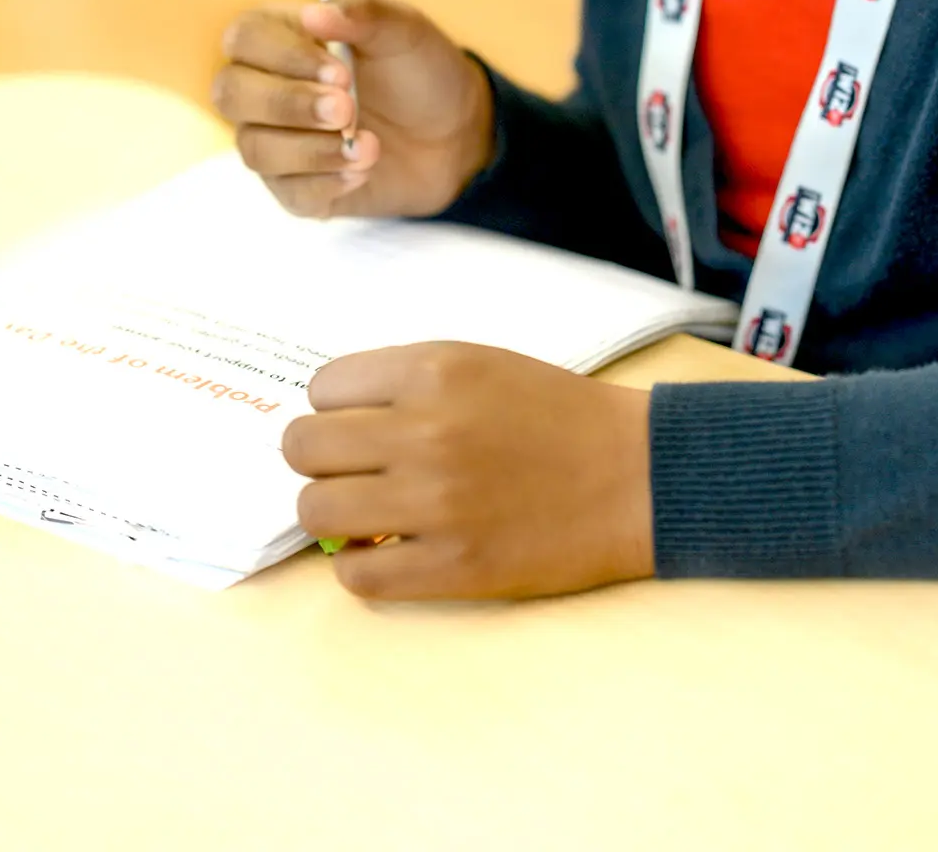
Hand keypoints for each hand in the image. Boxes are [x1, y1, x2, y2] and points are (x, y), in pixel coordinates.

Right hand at [213, 0, 494, 219]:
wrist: (457, 134)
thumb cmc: (421, 71)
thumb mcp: (404, 31)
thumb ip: (362, 13)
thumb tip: (314, 12)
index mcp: (284, 37)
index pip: (244, 38)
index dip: (282, 56)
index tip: (339, 71)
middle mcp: (267, 87)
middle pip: (229, 94)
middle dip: (288, 105)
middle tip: (347, 109)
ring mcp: (277, 140)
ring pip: (255, 150)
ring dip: (313, 150)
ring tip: (370, 145)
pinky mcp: (296, 187)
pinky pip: (287, 194)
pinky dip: (328, 183)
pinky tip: (364, 170)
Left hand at [282, 343, 653, 599]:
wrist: (635, 475)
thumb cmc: (558, 414)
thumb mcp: (481, 363)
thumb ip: (408, 382)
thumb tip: (331, 420)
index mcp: (435, 369)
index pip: (322, 388)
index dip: (335, 409)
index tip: (359, 426)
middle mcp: (424, 430)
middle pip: (302, 448)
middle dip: (321, 461)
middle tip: (355, 472)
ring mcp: (434, 502)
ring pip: (315, 511)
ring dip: (334, 514)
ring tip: (369, 513)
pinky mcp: (451, 566)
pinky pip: (356, 575)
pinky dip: (362, 565)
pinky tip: (391, 552)